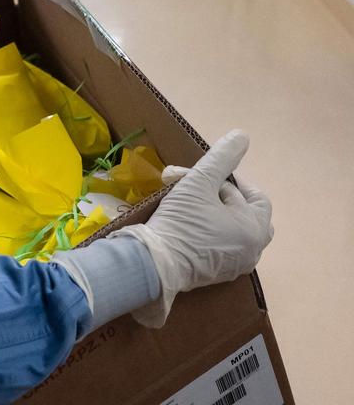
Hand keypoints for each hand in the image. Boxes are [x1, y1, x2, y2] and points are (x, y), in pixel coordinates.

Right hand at [109, 130, 273, 327]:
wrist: (154, 264)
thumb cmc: (181, 222)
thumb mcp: (198, 182)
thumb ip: (221, 158)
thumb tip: (242, 135)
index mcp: (255, 229)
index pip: (255, 196)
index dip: (232, 181)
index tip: (207, 176)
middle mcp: (252, 251)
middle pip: (246, 214)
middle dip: (221, 197)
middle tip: (196, 189)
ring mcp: (235, 266)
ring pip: (232, 230)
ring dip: (214, 212)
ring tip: (189, 204)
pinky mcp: (216, 274)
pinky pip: (221, 246)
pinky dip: (209, 232)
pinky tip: (187, 225)